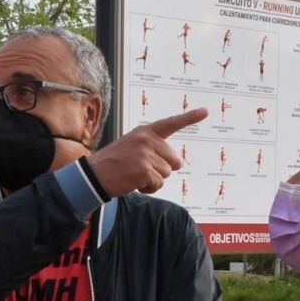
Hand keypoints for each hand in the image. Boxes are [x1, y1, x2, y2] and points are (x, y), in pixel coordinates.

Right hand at [86, 108, 206, 196]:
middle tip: (140, 169)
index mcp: (145, 132)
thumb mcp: (132, 147)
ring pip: (166, 174)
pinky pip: (158, 184)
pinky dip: (149, 188)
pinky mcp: (144, 169)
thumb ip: (153, 149)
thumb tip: (177, 163)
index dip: (190, 117)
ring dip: (153, 180)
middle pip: (174, 161)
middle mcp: (147, 140)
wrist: (93, 175)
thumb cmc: (113, 164)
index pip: (171, 123)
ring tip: (134, 175)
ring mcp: (146, 154)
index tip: (206, 111)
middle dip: (162, 169)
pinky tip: (134, 183)